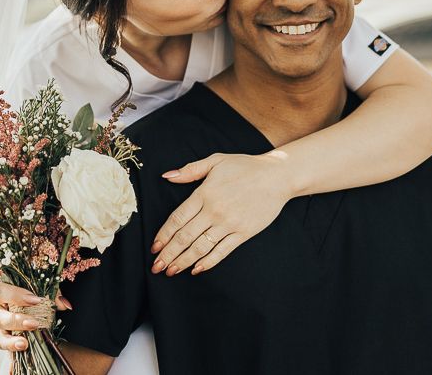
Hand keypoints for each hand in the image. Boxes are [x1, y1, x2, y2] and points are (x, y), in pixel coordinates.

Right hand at [0, 282, 72, 351]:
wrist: (31, 306)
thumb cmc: (31, 293)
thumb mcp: (42, 289)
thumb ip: (52, 293)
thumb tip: (64, 304)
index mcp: (0, 291)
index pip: (1, 291)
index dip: (16, 295)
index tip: (36, 300)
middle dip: (16, 321)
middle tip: (33, 323)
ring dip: (11, 340)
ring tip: (24, 343)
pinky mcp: (2, 338)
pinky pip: (2, 345)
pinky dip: (11, 348)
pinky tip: (21, 348)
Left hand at [150, 153, 292, 275]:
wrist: (277, 176)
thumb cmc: (244, 166)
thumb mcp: (215, 161)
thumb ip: (190, 170)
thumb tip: (167, 176)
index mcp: (204, 193)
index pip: (177, 219)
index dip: (163, 235)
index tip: (153, 247)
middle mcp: (214, 211)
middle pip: (185, 237)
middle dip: (168, 253)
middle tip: (156, 266)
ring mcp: (229, 224)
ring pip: (201, 247)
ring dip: (183, 261)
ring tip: (171, 271)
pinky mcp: (243, 233)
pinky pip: (222, 251)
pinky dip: (208, 262)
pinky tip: (197, 269)